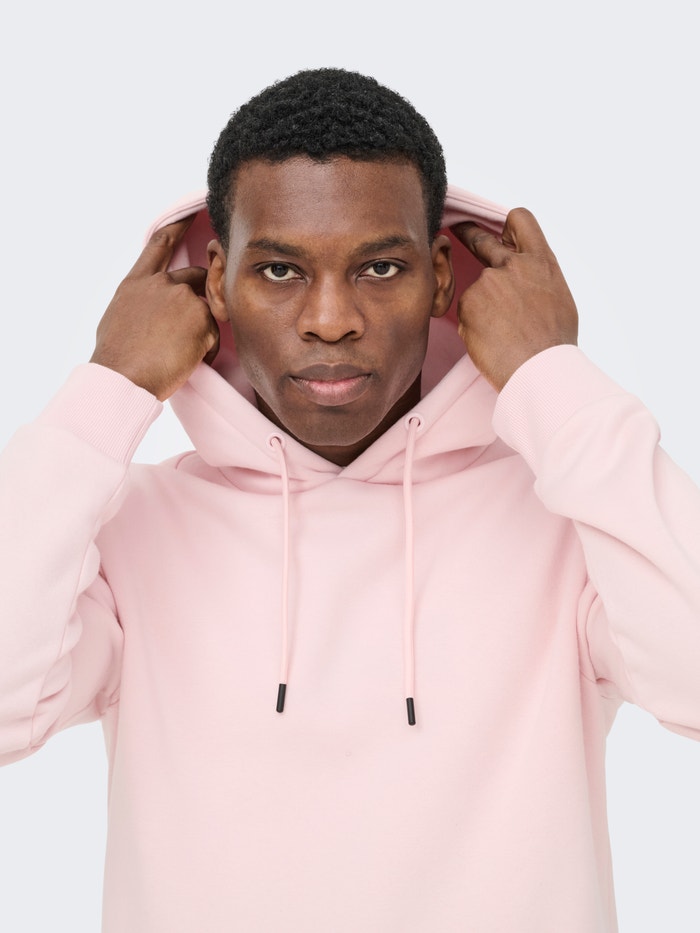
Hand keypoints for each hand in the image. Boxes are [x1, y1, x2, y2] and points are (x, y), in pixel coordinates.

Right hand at [90, 217, 219, 400]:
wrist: (123, 377)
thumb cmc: (117, 358)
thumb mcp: (120, 317)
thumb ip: (142, 302)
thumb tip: (152, 307)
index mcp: (136, 283)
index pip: (160, 244)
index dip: (179, 227)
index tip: (194, 212)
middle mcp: (160, 284)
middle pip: (195, 277)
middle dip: (198, 298)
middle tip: (186, 326)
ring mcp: (183, 298)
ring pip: (206, 310)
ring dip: (199, 332)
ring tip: (176, 354)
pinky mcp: (202, 318)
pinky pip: (214, 335)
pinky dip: (205, 351)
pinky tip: (185, 361)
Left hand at [451, 208, 577, 390]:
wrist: (539, 368)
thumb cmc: (553, 342)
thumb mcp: (557, 297)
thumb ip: (536, 279)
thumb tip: (525, 280)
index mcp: (540, 261)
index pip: (520, 220)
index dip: (507, 225)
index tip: (498, 232)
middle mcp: (512, 265)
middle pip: (481, 240)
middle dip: (468, 234)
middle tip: (459, 232)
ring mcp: (487, 282)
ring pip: (476, 290)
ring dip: (482, 307)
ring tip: (502, 335)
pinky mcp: (467, 303)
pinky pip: (466, 312)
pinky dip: (474, 325)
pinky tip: (490, 341)